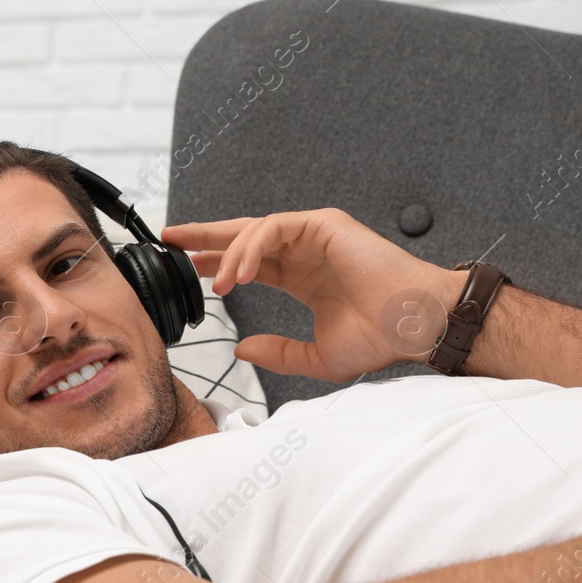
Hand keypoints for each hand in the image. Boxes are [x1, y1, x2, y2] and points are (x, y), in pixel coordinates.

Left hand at [162, 210, 465, 383]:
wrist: (412, 326)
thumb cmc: (379, 339)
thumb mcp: (316, 357)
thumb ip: (277, 353)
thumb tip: (241, 350)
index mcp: (303, 278)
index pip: (250, 263)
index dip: (216, 263)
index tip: (186, 268)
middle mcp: (306, 253)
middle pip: (244, 237)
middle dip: (204, 237)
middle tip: (169, 239)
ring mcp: (316, 235)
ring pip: (255, 231)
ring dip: (227, 254)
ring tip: (214, 282)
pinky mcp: (325, 224)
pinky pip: (274, 228)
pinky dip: (250, 246)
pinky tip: (238, 272)